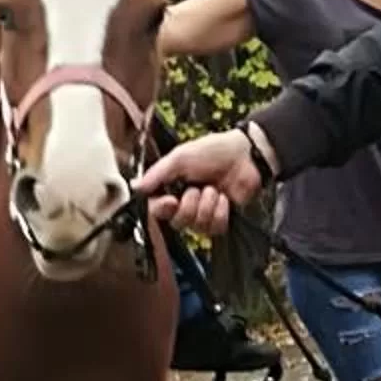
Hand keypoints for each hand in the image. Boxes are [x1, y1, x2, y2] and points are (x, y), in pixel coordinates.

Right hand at [137, 127, 264, 237]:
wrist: (245, 156)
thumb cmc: (213, 151)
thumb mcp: (180, 157)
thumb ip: (158, 173)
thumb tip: (136, 187)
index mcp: (171, 188)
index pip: (157, 210)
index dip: (162, 209)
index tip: (171, 200)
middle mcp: (185, 204)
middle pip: (177, 222)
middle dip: (190, 205)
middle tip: (199, 188)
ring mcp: (203, 213)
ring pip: (197, 226)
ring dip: (208, 205)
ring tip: (215, 189)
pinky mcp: (221, 220)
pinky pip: (214, 228)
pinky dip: (221, 212)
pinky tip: (225, 199)